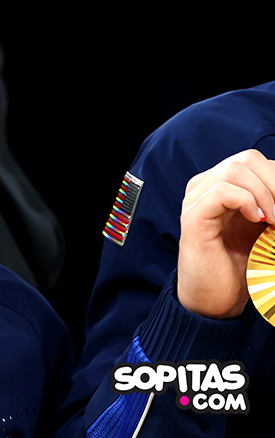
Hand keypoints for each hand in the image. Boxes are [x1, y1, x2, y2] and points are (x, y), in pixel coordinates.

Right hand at [178, 149, 274, 318]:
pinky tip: (257, 220)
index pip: (257, 163)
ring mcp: (196, 201)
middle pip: (247, 160)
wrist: (216, 299)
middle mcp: (205, 188)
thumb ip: (274, 206)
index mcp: (222, 187)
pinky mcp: (192, 218)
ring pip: (235, 170)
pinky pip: (222, 191)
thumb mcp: (266, 227)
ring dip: (265, 194)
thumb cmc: (240, 266)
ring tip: (274, 221)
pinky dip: (247, 202)